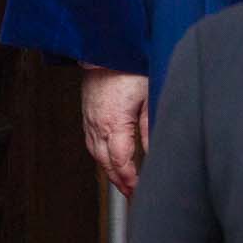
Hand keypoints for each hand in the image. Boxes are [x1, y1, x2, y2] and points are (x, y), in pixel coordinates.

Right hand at [82, 67, 150, 196]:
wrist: (107, 47)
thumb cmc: (130, 66)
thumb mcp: (149, 95)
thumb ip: (150, 125)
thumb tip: (154, 150)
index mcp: (113, 123)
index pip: (120, 162)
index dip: (130, 180)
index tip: (139, 191)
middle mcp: (96, 125)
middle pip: (106, 163)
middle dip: (120, 181)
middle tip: (133, 195)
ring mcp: (89, 119)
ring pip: (97, 154)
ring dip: (110, 170)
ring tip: (124, 182)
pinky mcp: (88, 113)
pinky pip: (92, 141)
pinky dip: (102, 154)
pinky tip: (111, 158)